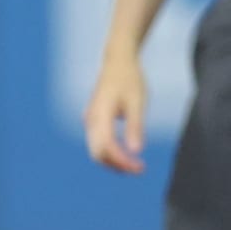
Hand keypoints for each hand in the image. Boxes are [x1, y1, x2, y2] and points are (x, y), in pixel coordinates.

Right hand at [83, 52, 147, 173]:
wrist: (118, 60)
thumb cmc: (129, 79)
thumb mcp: (137, 101)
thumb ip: (135, 126)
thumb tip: (136, 151)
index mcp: (100, 113)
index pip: (107, 147)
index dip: (122, 162)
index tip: (140, 167)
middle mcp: (91, 118)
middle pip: (97, 153)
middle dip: (117, 165)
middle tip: (139, 169)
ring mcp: (90, 119)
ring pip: (96, 149)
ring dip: (113, 161)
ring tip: (134, 165)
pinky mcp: (93, 119)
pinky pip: (97, 142)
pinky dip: (110, 153)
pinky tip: (125, 154)